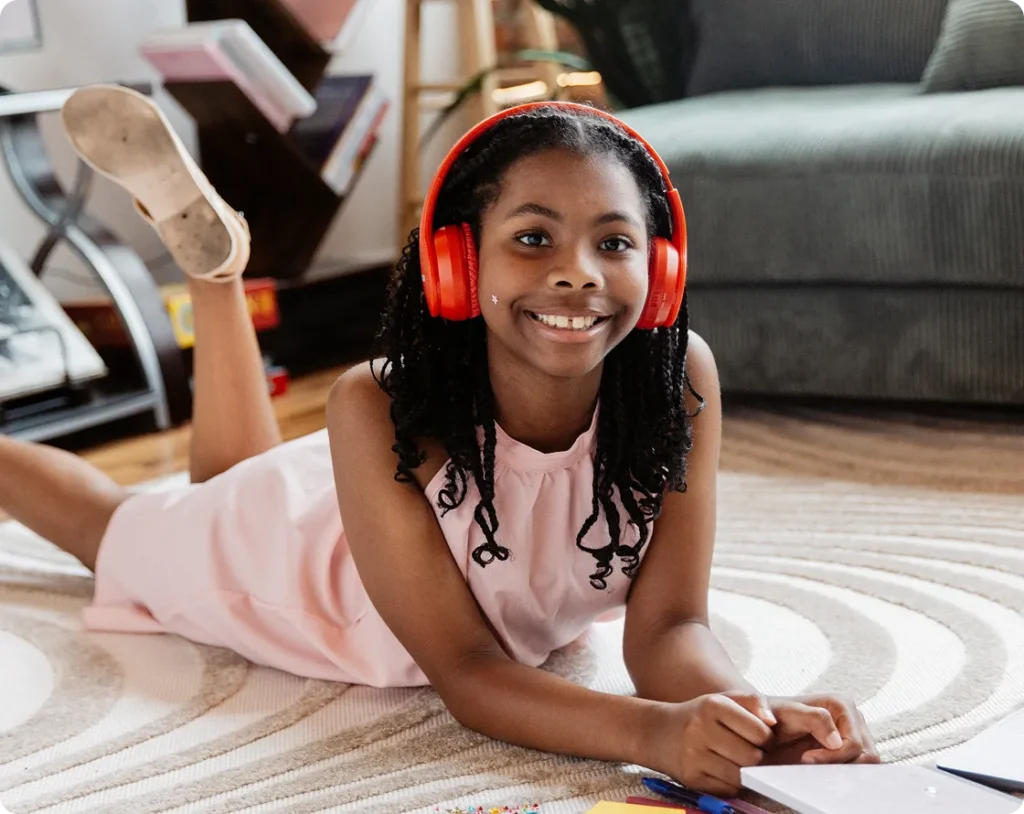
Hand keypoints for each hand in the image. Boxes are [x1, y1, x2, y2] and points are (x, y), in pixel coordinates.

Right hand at [646, 691, 775, 796]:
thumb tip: (772, 722)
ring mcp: (694, 756)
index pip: (760, 731)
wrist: (659, 733)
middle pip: (753, 757)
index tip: (759, 737)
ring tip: (736, 760)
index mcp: (712, 705)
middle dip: (757, 756)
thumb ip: (753, 702)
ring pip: (741, 776)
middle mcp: (700, 729)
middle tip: (749, 751)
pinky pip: (728, 789)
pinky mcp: (692, 778)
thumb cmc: (700, 716)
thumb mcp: (724, 699)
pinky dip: (731, 783)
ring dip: (745, 771)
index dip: (766, 738)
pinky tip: (723, 770)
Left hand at [763, 694, 879, 765]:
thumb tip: (838, 741)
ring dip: (843, 771)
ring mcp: (855, 734)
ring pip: (865, 764)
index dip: (833, 757)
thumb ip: (814, 719)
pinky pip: (858, 768)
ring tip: (814, 767)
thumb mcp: (788, 713)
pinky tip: (821, 772)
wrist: (764, 727)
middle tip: (810, 766)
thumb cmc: (773, 716)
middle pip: (866, 756)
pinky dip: (843, 774)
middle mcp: (853, 718)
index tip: (806, 758)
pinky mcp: (850, 750)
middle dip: (840, 765)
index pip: (854, 744)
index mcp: (842, 704)